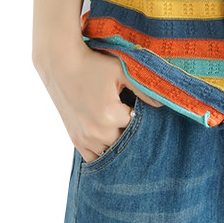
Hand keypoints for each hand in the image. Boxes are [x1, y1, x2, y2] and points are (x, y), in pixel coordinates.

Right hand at [34, 41, 162, 163]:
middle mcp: (96, 131)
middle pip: (125, 142)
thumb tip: (162, 104)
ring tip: (121, 127)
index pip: (137, 125)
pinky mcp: (75, 139)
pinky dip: (103, 152)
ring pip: (110, 152)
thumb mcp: (120, 71)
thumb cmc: (93, 64)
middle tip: (133, 116)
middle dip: (131, 131)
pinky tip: (110, 142)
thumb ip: (142, 89)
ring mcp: (84, 138)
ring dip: (118, 143)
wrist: (62, 64)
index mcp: (110, 115)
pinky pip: (93, 157)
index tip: (141, 106)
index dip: (142, 115)